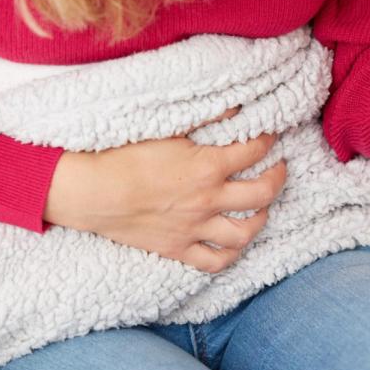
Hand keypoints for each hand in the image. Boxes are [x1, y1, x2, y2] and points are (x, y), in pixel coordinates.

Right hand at [43, 107, 286, 272]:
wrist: (91, 192)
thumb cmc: (124, 155)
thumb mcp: (168, 129)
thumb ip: (206, 118)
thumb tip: (235, 108)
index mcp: (208, 166)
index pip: (254, 151)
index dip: (268, 140)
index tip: (269, 136)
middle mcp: (209, 200)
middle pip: (262, 194)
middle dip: (277, 178)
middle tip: (278, 169)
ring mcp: (195, 229)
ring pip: (244, 233)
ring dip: (260, 220)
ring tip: (262, 209)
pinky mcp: (178, 249)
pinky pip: (214, 262)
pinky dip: (229, 256)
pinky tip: (233, 245)